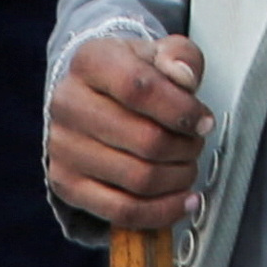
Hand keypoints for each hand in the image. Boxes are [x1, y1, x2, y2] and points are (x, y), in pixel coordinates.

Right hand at [44, 32, 212, 233]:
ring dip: (178, 178)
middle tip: (195, 145)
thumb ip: (180, 56)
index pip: (140, 87)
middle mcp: (68, 103)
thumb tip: (183, 77)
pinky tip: (182, 200)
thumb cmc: (131, 78)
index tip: (203, 121)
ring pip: (139, 179)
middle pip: (146, 140)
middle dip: (185, 149)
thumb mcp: (159, 55)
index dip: (181, 110)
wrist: (93, 100)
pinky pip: (123, 211)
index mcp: (91, 62)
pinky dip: (162, 211)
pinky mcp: (66, 183)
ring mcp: (63, 147)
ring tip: (186, 166)